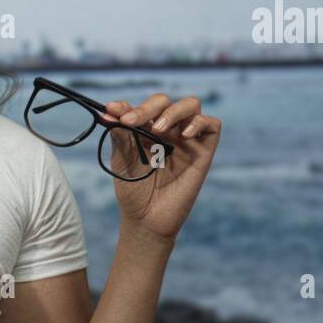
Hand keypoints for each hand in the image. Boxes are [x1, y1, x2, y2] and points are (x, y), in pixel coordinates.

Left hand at [97, 93, 220, 240]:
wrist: (146, 219)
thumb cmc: (133, 191)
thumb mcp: (122, 160)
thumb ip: (120, 135)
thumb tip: (110, 112)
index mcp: (146, 130)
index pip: (142, 108)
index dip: (127, 106)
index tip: (111, 110)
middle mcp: (168, 131)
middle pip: (166, 102)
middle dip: (148, 107)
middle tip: (132, 121)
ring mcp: (187, 140)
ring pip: (191, 106)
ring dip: (173, 111)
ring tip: (157, 130)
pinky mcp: (203, 153)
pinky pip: (212, 126)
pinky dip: (200, 123)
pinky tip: (184, 136)